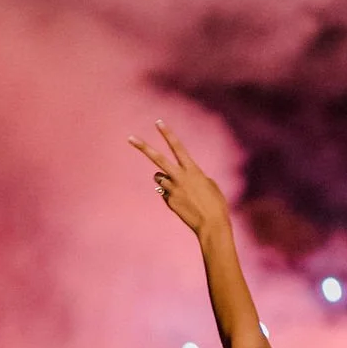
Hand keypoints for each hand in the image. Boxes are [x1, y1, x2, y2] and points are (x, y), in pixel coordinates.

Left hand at [130, 123, 228, 241]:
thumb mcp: (209, 184)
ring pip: (159, 177)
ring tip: (182, 189)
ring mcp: (172, 190)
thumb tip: (176, 177)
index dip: (168, 134)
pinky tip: (185, 203)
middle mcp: (180, 177)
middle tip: (130, 138)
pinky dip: (172, 195)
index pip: (177, 147)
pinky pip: (165, 193)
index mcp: (192, 170)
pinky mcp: (169, 202)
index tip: (158, 122)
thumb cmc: (216, 204)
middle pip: (158, 158)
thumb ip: (192, 175)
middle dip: (143, 147)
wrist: (212, 225)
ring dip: (165, 178)